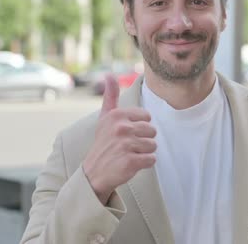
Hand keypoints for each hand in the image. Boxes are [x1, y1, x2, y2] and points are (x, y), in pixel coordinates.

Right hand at [82, 74, 156, 204]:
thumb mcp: (104, 117)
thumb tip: (109, 74)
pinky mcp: (131, 162)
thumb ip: (110, 96)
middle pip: (152, 131)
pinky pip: (151, 159)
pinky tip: (131, 164)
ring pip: (153, 146)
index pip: (147, 117)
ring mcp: (126, 145)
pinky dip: (144, 164)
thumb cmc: (103, 143)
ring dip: (144, 152)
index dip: (140, 127)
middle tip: (127, 147)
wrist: (93, 173)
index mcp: (117, 115)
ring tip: (128, 155)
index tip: (126, 134)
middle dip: (143, 140)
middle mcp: (121, 128)